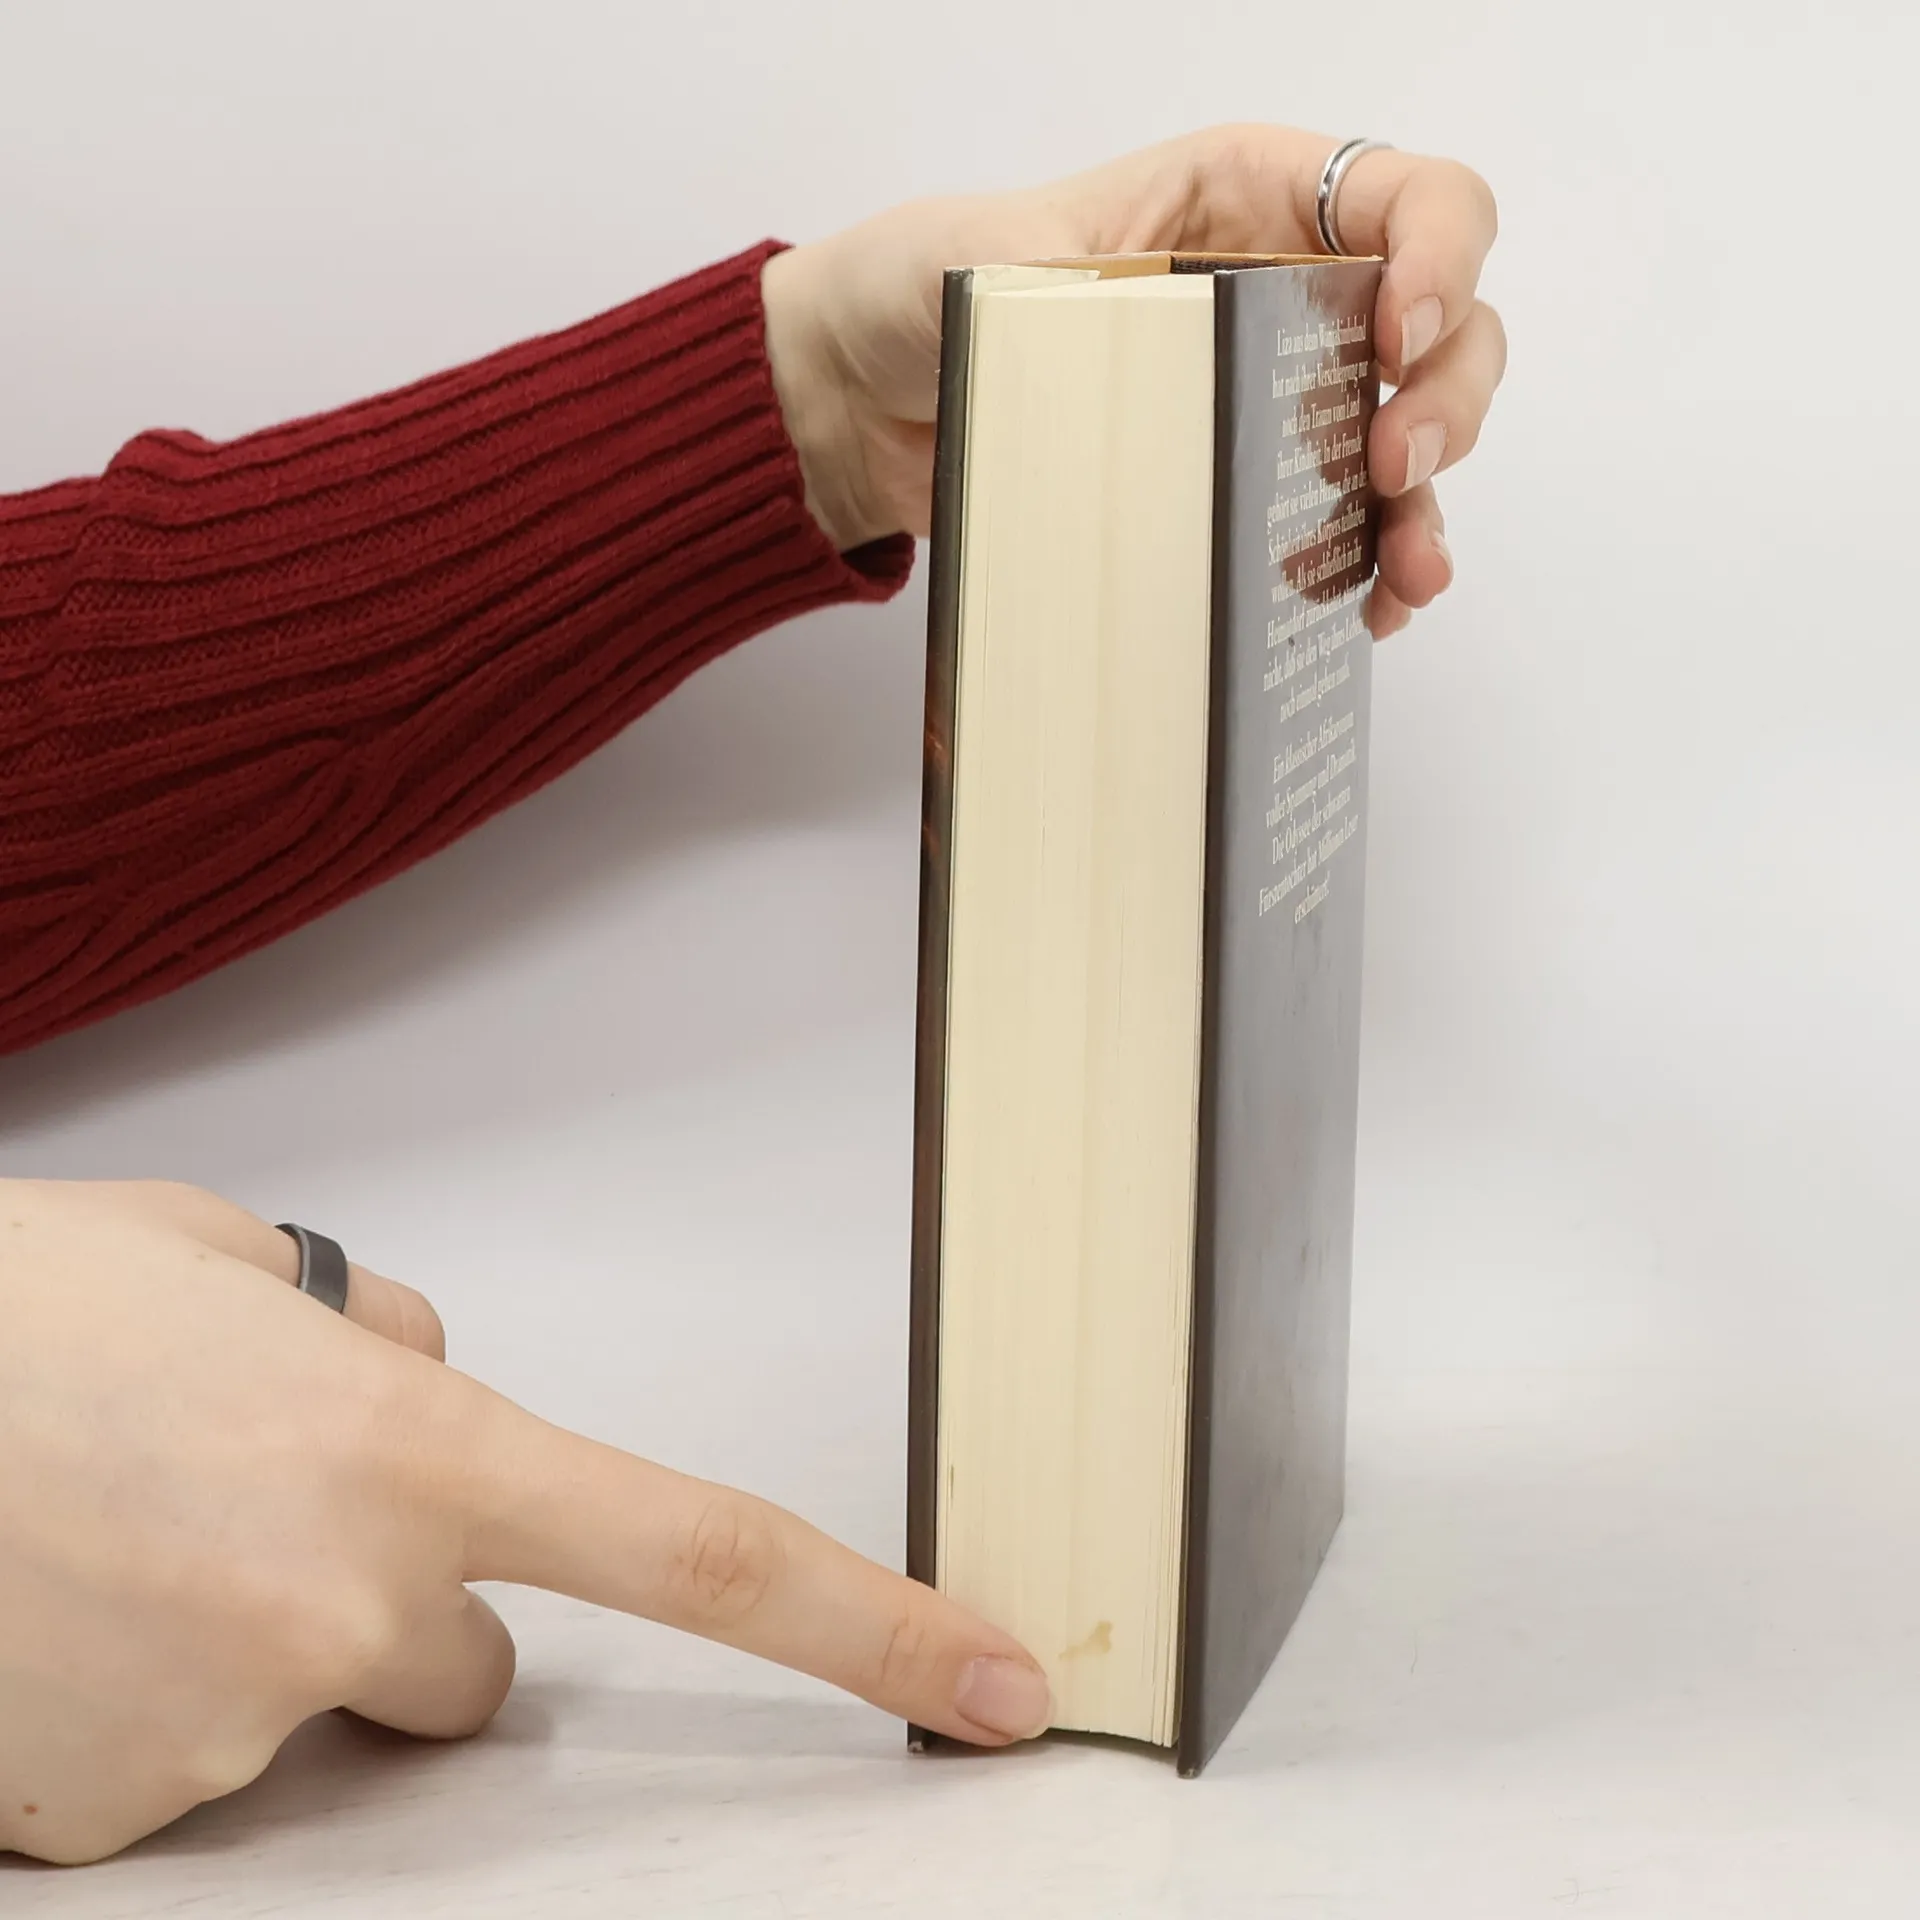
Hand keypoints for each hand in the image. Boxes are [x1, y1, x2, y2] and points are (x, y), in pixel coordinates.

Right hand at [0, 1180, 1049, 1864]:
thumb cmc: (26, 1308)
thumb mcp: (235, 1267)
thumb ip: (373, 1338)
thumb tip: (428, 1385)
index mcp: (411, 1450)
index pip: (701, 1549)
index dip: (870, 1622)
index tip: (997, 1685)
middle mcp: (345, 1609)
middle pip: (465, 1675)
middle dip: (400, 1614)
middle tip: (245, 1514)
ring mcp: (225, 1733)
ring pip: (316, 1715)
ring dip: (255, 1651)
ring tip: (114, 1540)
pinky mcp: (114, 1827)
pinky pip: (191, 1770)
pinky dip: (142, 1706)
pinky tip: (55, 1608)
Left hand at [763, 124, 1503, 637]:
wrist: (853, 401)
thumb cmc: (914, 294)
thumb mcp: (997, 260)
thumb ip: (1091, 290)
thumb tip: (1171, 365)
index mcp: (1242, 201)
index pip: (1407, 198)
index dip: (1441, 256)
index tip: (1399, 333)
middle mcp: (1277, 294)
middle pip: (1443, 325)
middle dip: (1447, 397)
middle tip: (1393, 465)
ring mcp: (1263, 397)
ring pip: (1407, 432)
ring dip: (1426, 505)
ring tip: (1407, 573)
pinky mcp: (1230, 487)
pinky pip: (1337, 520)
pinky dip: (1367, 563)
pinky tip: (1365, 606)